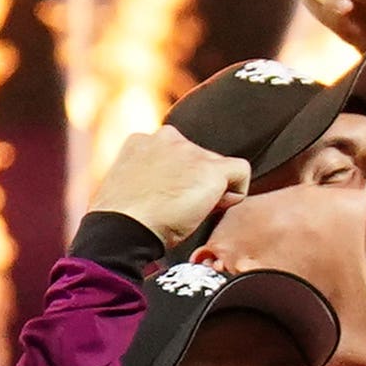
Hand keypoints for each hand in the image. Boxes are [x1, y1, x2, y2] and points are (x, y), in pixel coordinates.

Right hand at [89, 126, 247, 247]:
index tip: (165, 200)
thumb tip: (176, 186)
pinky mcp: (211, 168)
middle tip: (177, 209)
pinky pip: (241, 172)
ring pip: (219, 168)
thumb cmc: (125, 218)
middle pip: (201, 161)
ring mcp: (190, 151)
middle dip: (196, 184)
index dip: (179, 180)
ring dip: (211, 192)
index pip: (178, 156)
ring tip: (187, 211)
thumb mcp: (133, 185)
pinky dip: (235, 194)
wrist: (124, 227)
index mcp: (144, 141)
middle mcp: (168, 138)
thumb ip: (153, 174)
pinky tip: (212, 208)